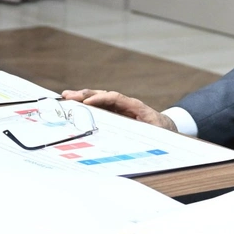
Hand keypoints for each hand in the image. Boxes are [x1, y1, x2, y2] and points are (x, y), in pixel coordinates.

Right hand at [60, 88, 176, 131]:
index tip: (87, 102)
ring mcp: (120, 108)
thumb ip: (148, 132)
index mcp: (135, 106)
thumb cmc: (162, 130)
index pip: (116, 98)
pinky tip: (75, 105)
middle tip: (69, 95)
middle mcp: (125, 104)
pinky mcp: (116, 113)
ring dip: (84, 98)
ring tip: (67, 97)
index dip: (101, 99)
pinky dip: (87, 106)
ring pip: (100, 100)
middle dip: (86, 94)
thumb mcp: (157, 132)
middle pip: (104, 95)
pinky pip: (101, 108)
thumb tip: (137, 138)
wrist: (166, 127)